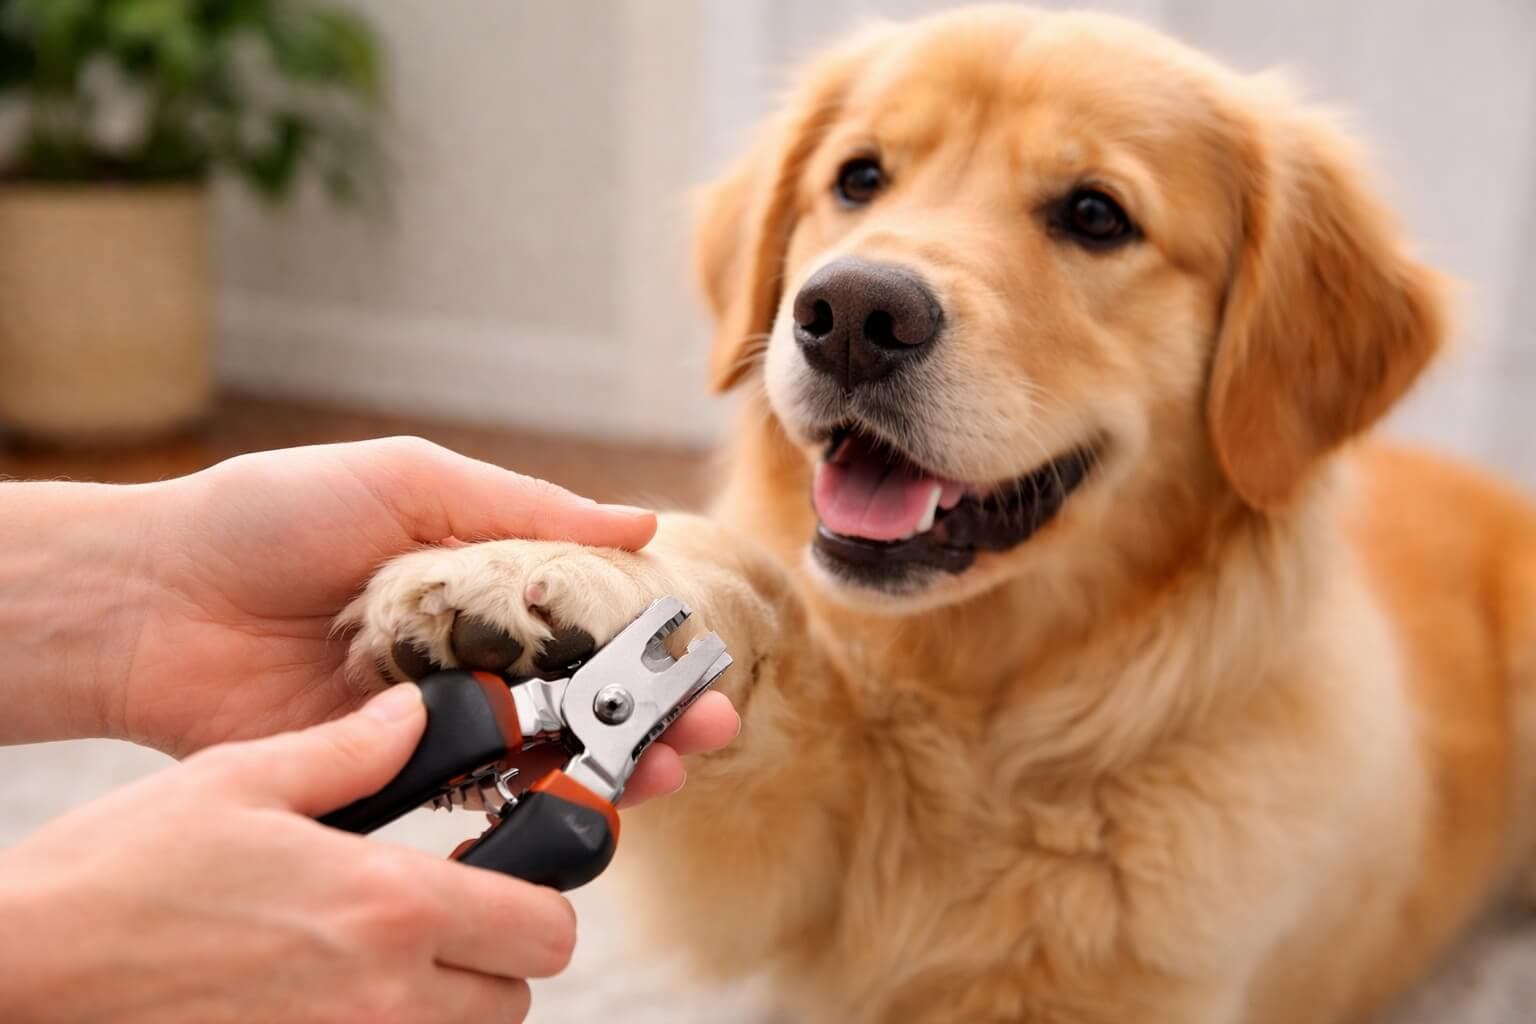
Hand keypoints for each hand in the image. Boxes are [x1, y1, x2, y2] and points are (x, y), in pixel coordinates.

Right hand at [0, 685, 573, 1023]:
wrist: (25, 970)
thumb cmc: (119, 875)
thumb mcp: (242, 780)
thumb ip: (352, 751)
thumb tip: (413, 715)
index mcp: (388, 906)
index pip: (545, 928)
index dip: (541, 898)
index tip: (507, 871)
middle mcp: (383, 997)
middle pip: (516, 996)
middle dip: (498, 952)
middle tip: (446, 911)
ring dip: (448, 998)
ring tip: (383, 952)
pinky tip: (331, 990)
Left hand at [96, 438, 736, 775]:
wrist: (151, 598)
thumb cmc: (270, 516)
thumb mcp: (409, 481)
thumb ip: (526, 509)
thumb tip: (644, 519)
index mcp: (478, 576)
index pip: (590, 612)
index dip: (651, 637)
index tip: (706, 658)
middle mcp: (465, 649)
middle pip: (581, 690)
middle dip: (652, 712)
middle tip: (710, 729)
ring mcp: (430, 714)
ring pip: (541, 747)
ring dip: (610, 762)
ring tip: (665, 771)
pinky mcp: (386, 770)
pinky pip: (471, 790)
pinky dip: (527, 798)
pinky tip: (575, 802)